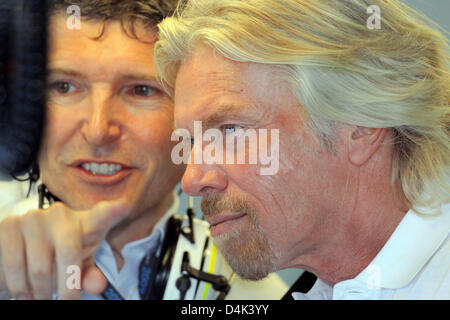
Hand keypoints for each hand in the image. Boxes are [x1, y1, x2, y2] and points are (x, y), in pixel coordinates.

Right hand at [0, 199, 129, 299]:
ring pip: (40, 267)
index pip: (100, 216)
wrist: (16, 250)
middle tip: (66, 302)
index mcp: (84, 221)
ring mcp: (33, 218)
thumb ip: (88, 275)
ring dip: (40, 292)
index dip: (112, 212)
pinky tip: (24, 293)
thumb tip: (97, 284)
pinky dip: (19, 287)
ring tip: (41, 299)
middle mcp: (60, 214)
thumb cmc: (55, 257)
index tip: (124, 206)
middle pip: (70, 253)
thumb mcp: (76, 266)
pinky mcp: (9, 226)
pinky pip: (14, 265)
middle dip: (68, 287)